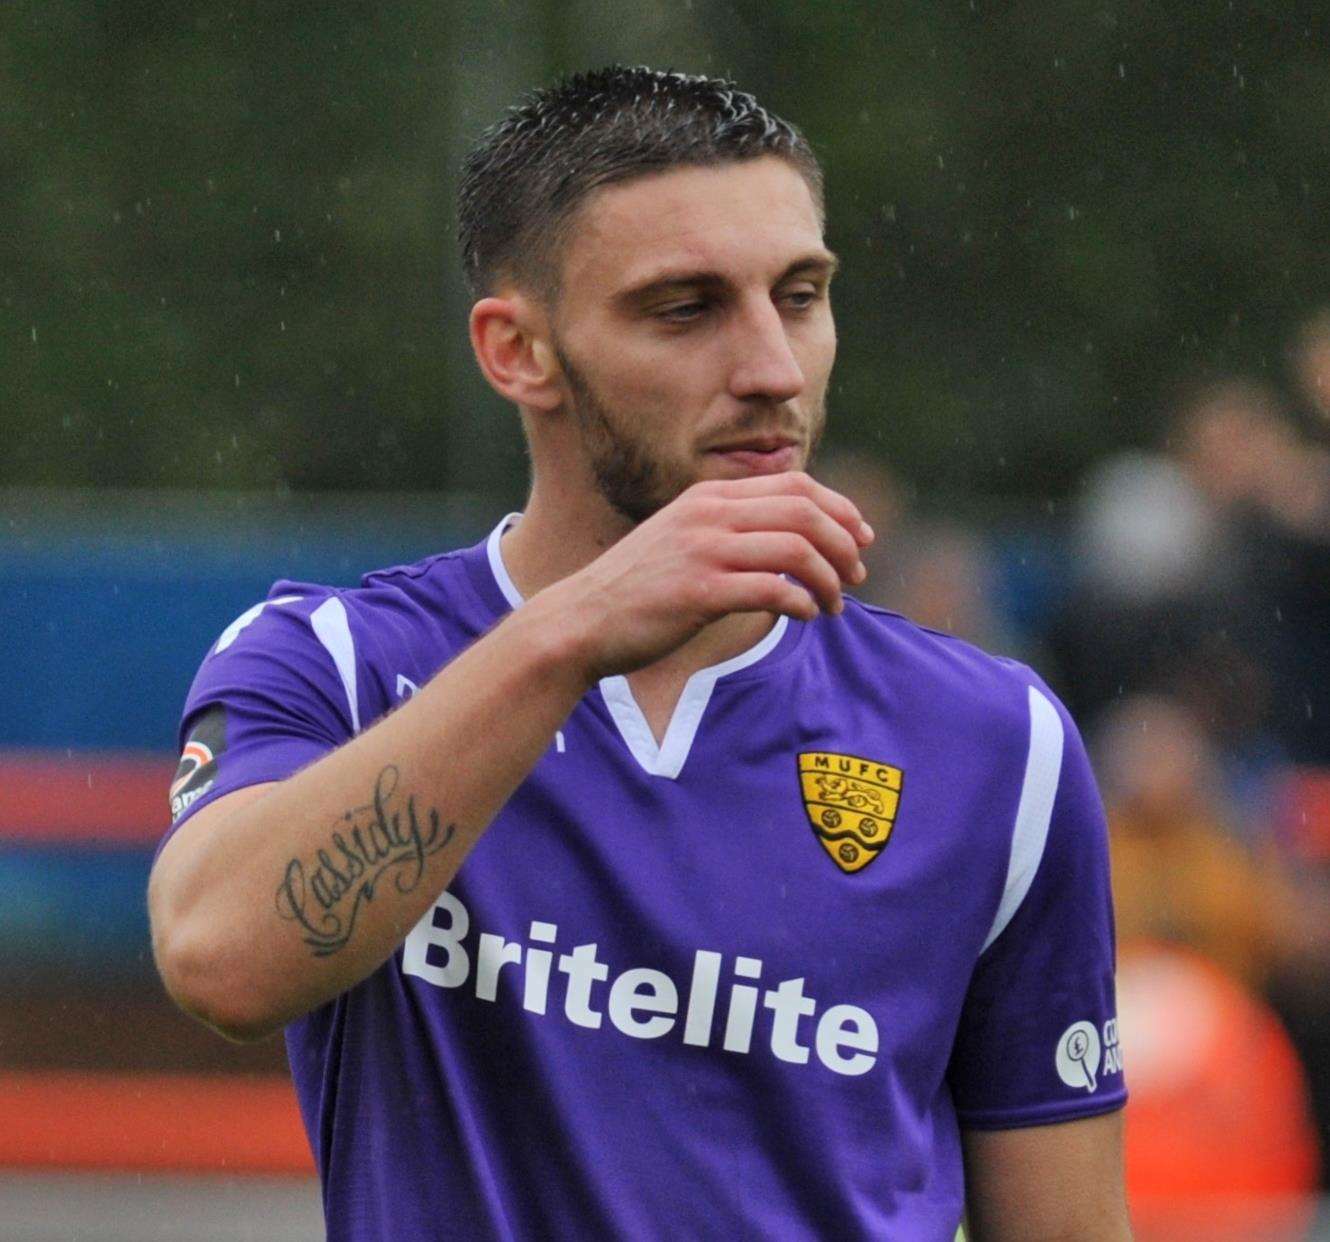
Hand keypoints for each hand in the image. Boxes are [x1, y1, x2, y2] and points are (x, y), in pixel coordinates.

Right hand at [534, 471, 873, 680]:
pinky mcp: (700, 592)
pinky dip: (801, 603)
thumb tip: (791, 539)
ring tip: (834, 604)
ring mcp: (704, 551)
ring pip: (796, 549)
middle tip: (858, 575)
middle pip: (805, 511)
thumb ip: (729, 529)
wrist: (581, 621)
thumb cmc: (637, 589)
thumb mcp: (682, 539)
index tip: (860, 537)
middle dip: (844, 544)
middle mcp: (709, 514)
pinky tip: (804, 616)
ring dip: (829, 579)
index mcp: (708, 496)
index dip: (840, 509)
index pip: (796, 485)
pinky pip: (774, 589)